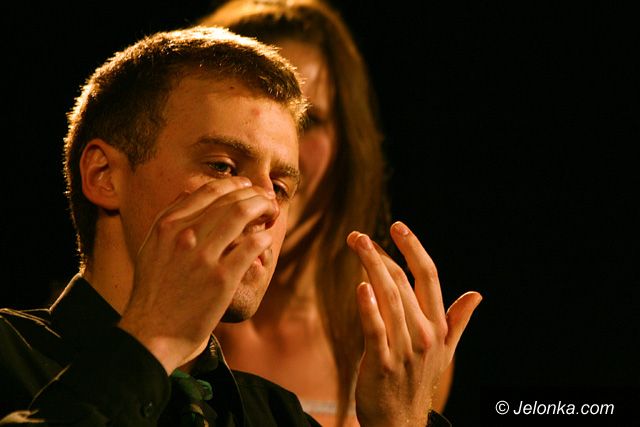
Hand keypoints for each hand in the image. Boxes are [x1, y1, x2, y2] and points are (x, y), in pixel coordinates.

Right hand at [118, 177, 278, 372]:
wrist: (152, 332)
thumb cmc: (155, 291)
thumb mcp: (152, 247)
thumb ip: (170, 218)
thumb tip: (188, 190)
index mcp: (168, 225)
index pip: (208, 191)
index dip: (233, 185)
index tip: (247, 188)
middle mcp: (185, 236)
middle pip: (230, 200)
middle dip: (254, 195)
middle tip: (267, 199)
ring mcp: (204, 257)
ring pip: (242, 215)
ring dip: (263, 208)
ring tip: (271, 212)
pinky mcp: (222, 279)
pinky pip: (251, 246)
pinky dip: (263, 238)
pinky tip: (266, 239)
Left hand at [348, 221, 481, 426]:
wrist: (401, 422)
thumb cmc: (419, 380)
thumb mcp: (445, 351)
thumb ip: (457, 320)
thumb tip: (476, 295)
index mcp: (438, 326)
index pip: (429, 277)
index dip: (414, 248)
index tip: (398, 226)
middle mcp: (424, 334)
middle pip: (402, 282)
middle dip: (380, 255)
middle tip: (358, 237)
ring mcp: (404, 349)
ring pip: (389, 298)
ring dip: (371, 268)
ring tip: (357, 245)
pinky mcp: (382, 363)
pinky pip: (376, 329)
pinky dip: (369, 307)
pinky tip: (360, 286)